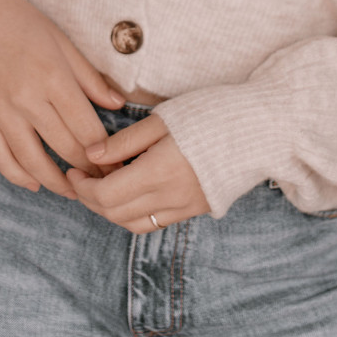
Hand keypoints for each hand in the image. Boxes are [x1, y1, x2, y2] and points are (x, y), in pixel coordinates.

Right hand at [0, 0, 123, 198]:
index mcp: (53, 77)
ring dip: (56, 183)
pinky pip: (0, 158)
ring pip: (33, 162)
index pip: (87, 130)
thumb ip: (90, 78)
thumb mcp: (62, 43)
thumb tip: (119, 104)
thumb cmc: (21, 23)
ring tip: (74, 191)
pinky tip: (35, 183)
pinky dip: (19, 176)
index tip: (117, 166)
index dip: (105, 154)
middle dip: (89, 171)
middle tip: (104, 183)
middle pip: (65, 149)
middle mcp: (26, 98)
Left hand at [66, 113, 209, 231]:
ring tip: (102, 186)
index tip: (75, 170)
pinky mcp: (197, 209)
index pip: (106, 196)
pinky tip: (130, 192)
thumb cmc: (211, 113)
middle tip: (83, 177)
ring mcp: (186, 207)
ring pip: (134, 224)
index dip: (83, 187)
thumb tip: (90, 155)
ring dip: (110, 211)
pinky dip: (134, 213)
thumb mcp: (163, 119)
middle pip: (115, 214)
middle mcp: (172, 197)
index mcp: (159, 171)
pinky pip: (156, 222)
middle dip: (91, 199)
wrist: (261, 129)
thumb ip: (124, 141)